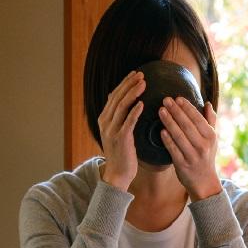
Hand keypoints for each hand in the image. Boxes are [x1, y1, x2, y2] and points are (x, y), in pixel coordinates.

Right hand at [97, 70, 144, 189]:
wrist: (117, 173)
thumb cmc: (121, 153)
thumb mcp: (116, 132)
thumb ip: (118, 116)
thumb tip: (120, 98)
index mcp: (104, 119)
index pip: (114, 96)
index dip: (124, 83)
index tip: (135, 74)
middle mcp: (105, 122)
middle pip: (117, 98)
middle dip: (129, 84)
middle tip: (141, 74)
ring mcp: (111, 130)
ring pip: (121, 107)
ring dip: (133, 93)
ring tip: (143, 83)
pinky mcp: (120, 139)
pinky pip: (128, 122)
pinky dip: (134, 111)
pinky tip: (142, 103)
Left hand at [159, 97, 221, 200]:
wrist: (204, 182)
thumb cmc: (206, 156)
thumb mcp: (212, 140)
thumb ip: (211, 121)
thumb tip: (207, 103)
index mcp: (211, 136)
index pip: (198, 118)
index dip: (187, 107)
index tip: (177, 98)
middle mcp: (203, 146)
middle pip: (187, 125)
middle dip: (176, 111)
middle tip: (165, 99)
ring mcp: (193, 156)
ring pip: (179, 136)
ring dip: (169, 122)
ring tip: (161, 110)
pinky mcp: (183, 165)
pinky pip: (174, 150)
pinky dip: (168, 140)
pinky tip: (161, 130)